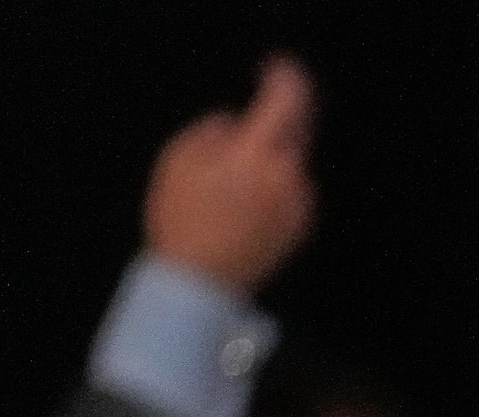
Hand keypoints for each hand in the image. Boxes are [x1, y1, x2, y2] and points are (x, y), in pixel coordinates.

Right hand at [143, 55, 315, 294]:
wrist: (199, 286)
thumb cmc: (181, 219)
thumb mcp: (177, 159)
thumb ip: (210, 129)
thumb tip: (232, 124)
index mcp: (258, 154)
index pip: (287, 101)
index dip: (284, 78)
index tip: (274, 69)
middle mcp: (289, 178)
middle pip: (298, 130)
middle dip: (279, 119)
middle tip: (255, 120)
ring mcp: (299, 206)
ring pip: (293, 164)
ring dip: (273, 158)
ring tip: (234, 180)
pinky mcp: (300, 229)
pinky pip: (292, 192)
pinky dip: (276, 186)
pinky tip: (245, 204)